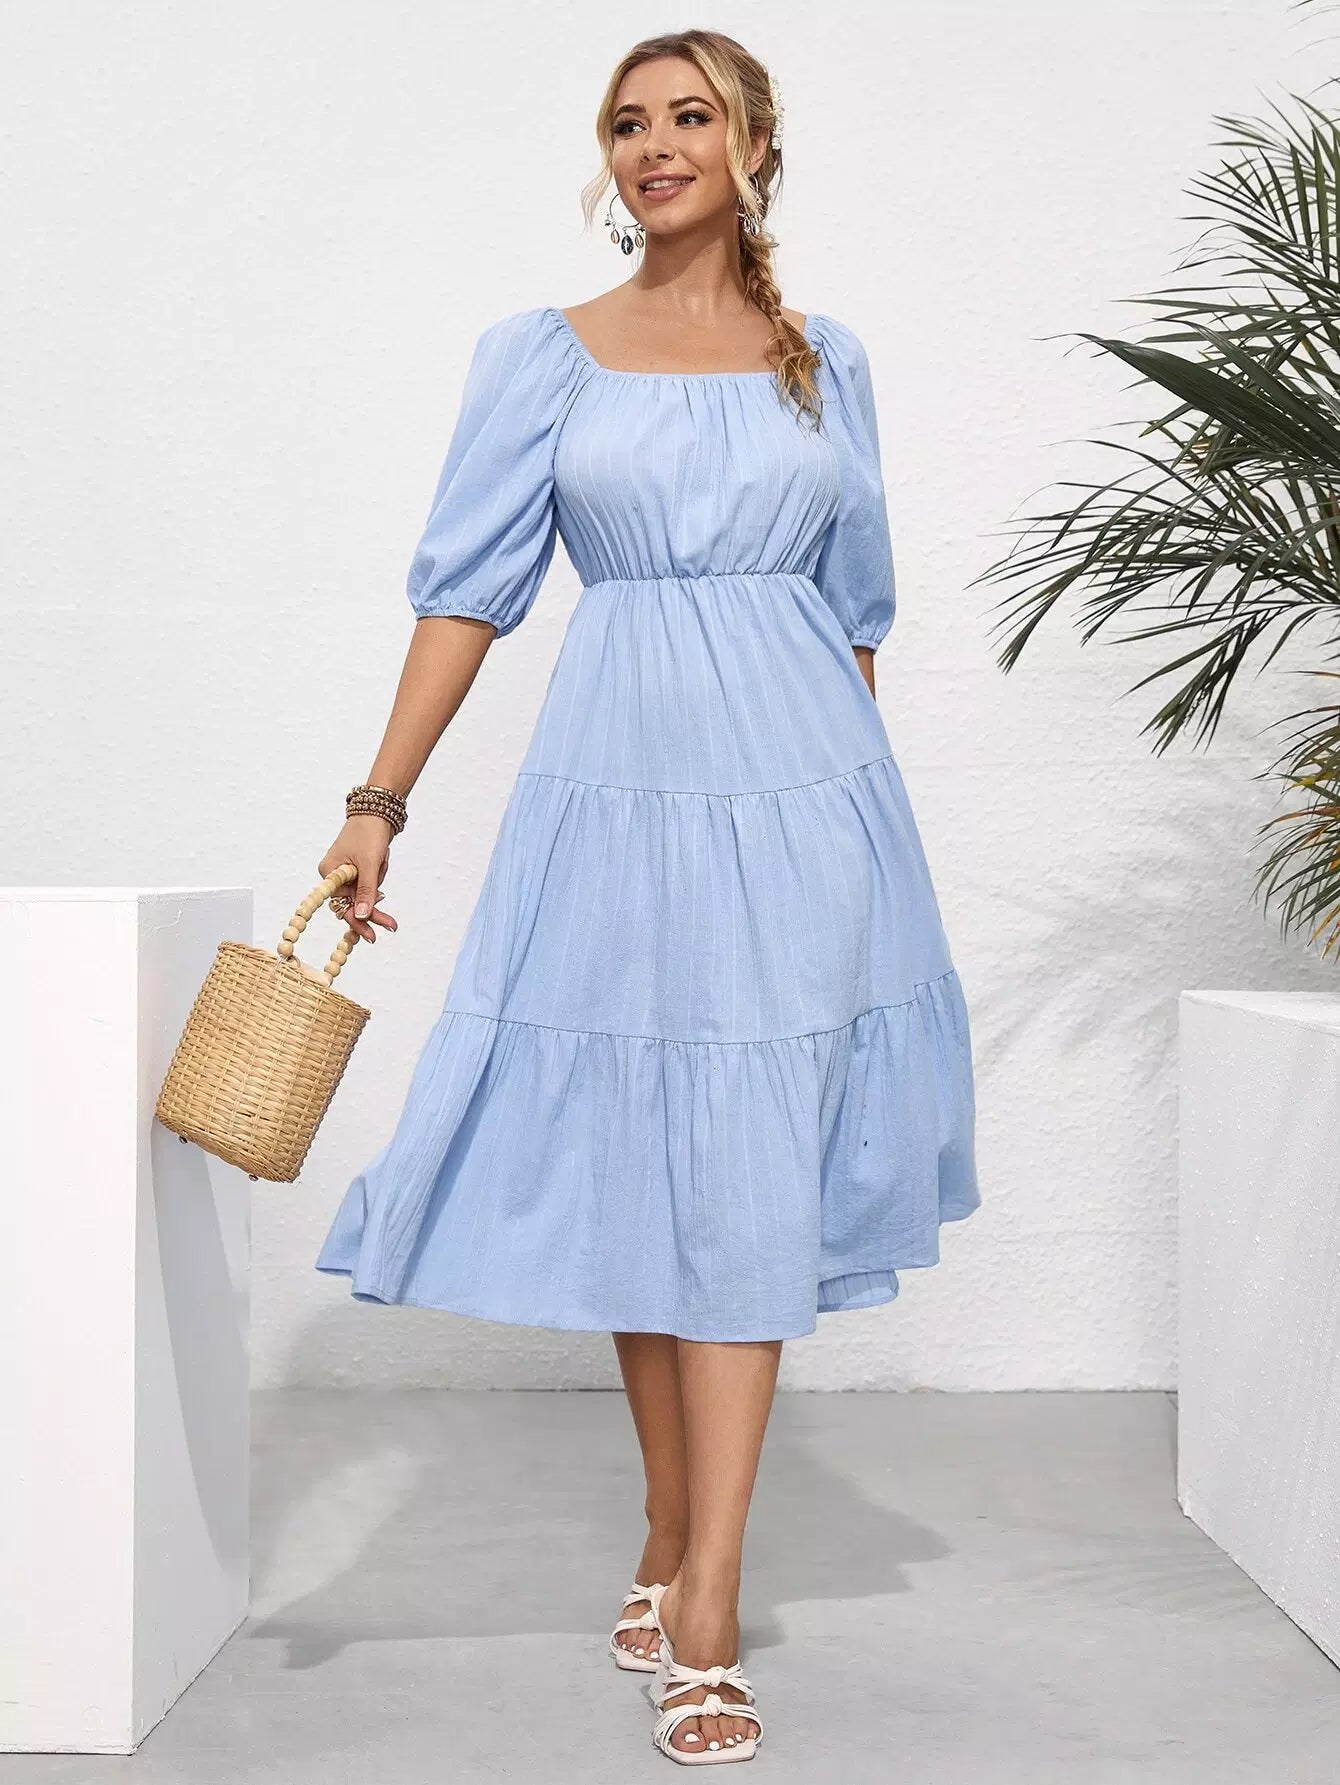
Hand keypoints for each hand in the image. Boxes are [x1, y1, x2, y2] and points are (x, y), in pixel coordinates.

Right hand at [319, 816, 399, 944]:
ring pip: (366, 892)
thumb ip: (366, 891)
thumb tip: (362, 916)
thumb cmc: (369, 833)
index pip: (342, 905)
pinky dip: (379, 875)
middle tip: (392, 925)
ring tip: (383, 859)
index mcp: (330, 873)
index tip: (372, 936)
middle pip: (354, 902)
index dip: (357, 921)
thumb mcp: (369, 864)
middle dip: (373, 909)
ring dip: (378, 880)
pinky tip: (383, 859)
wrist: (379, 810)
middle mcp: (335, 874)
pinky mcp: (359, 867)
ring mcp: (347, 871)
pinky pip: (371, 882)